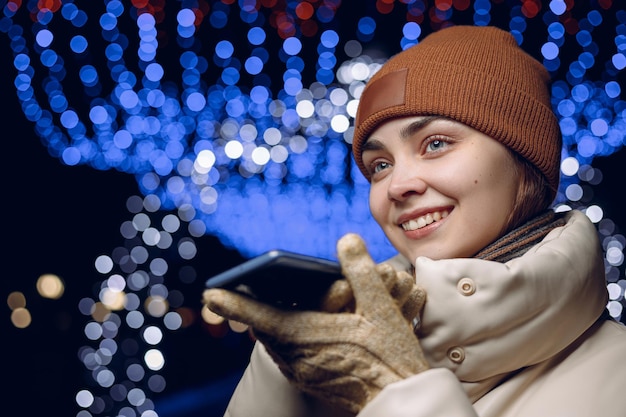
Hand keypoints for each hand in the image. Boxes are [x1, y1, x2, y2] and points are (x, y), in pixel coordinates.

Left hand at [204, 234, 428, 412]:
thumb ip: (361, 273)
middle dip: (252, 308)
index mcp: (306, 336)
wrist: (398, 403)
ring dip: (268, 321)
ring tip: (264, 304)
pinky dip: (283, 335)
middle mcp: (295, 357)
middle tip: (240, 291)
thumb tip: (346, 240)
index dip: (234, 302)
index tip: (209, 292)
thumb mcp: (382, 309)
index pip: (260, 314)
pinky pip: (285, 353)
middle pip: (263, 327)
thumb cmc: (390, 358)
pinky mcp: (309, 380)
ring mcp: (301, 372)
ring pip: (273, 341)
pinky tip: (295, 327)